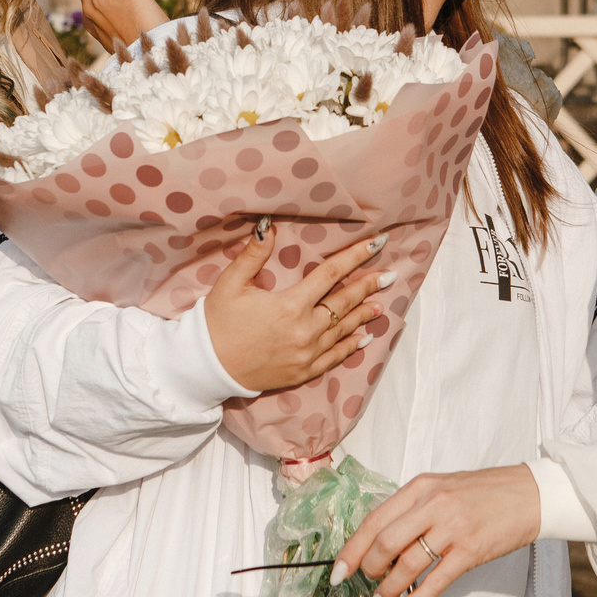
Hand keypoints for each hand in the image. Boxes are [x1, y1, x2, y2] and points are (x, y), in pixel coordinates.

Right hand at [203, 224, 397, 393]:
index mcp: (290, 305)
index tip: (376, 244)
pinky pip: (334, 358)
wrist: (208, 367)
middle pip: (344, 303)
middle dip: (368, 286)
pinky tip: (364, 337)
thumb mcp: (231, 283)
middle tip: (389, 275)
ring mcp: (306, 354)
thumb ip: (253, 254)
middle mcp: (305, 330)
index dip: (355, 257)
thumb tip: (269, 225)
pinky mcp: (302, 372)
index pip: (330, 274)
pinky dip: (351, 346)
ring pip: (343, 330)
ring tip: (381, 303)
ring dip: (363, 315)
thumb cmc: (217, 322)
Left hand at [334, 466, 540, 596]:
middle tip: (366, 584)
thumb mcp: (442, 488)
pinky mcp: (470, 550)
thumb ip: (414, 509)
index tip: (338, 570)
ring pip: (407, 564)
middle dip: (368, 570)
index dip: (352, 549)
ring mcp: (452, 528)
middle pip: (385, 543)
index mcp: (421, 487)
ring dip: (388, 589)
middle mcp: (433, 505)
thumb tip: (382, 543)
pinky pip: (436, 581)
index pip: (374, 520)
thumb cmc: (485, 493)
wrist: (530, 494)